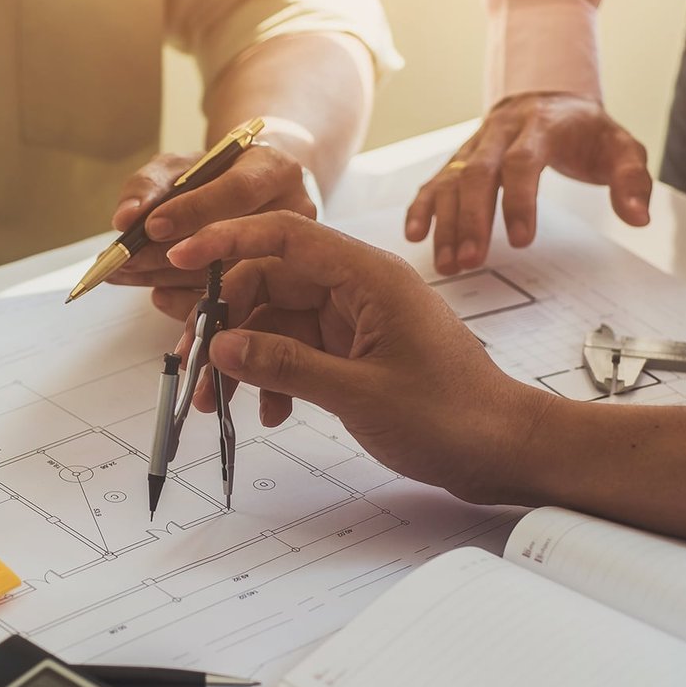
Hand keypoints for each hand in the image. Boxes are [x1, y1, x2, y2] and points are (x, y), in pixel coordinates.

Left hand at [107, 143, 317, 320]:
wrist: (247, 191)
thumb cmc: (214, 177)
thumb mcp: (180, 167)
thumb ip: (149, 185)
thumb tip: (126, 217)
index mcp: (274, 170)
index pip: (238, 191)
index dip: (193, 211)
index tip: (151, 226)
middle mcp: (292, 210)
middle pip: (233, 239)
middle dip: (169, 252)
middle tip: (127, 259)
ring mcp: (290, 252)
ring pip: (227, 276)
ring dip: (168, 279)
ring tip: (127, 275)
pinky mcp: (278, 285)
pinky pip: (229, 301)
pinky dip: (185, 301)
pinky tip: (156, 292)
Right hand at [166, 212, 550, 503]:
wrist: (503, 450)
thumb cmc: (452, 416)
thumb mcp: (360, 394)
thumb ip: (287, 365)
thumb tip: (224, 345)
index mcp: (369, 276)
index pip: (285, 236)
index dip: (228, 242)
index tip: (182, 259)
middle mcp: (360, 288)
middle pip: (271, 282)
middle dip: (226, 322)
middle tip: (193, 364)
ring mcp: (358, 319)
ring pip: (278, 322)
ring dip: (244, 357)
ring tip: (216, 400)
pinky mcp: (357, 350)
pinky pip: (298, 350)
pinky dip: (274, 376)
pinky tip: (267, 413)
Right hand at [405, 92, 650, 274]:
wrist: (547, 98)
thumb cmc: (585, 131)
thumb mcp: (620, 147)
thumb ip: (632, 180)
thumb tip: (638, 217)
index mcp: (541, 127)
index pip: (522, 161)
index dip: (518, 200)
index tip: (520, 240)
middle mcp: (500, 133)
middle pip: (477, 173)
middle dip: (471, 220)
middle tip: (470, 262)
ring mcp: (475, 146)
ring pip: (451, 181)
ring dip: (445, 223)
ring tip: (448, 264)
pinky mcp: (459, 160)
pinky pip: (434, 181)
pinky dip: (422, 207)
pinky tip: (415, 235)